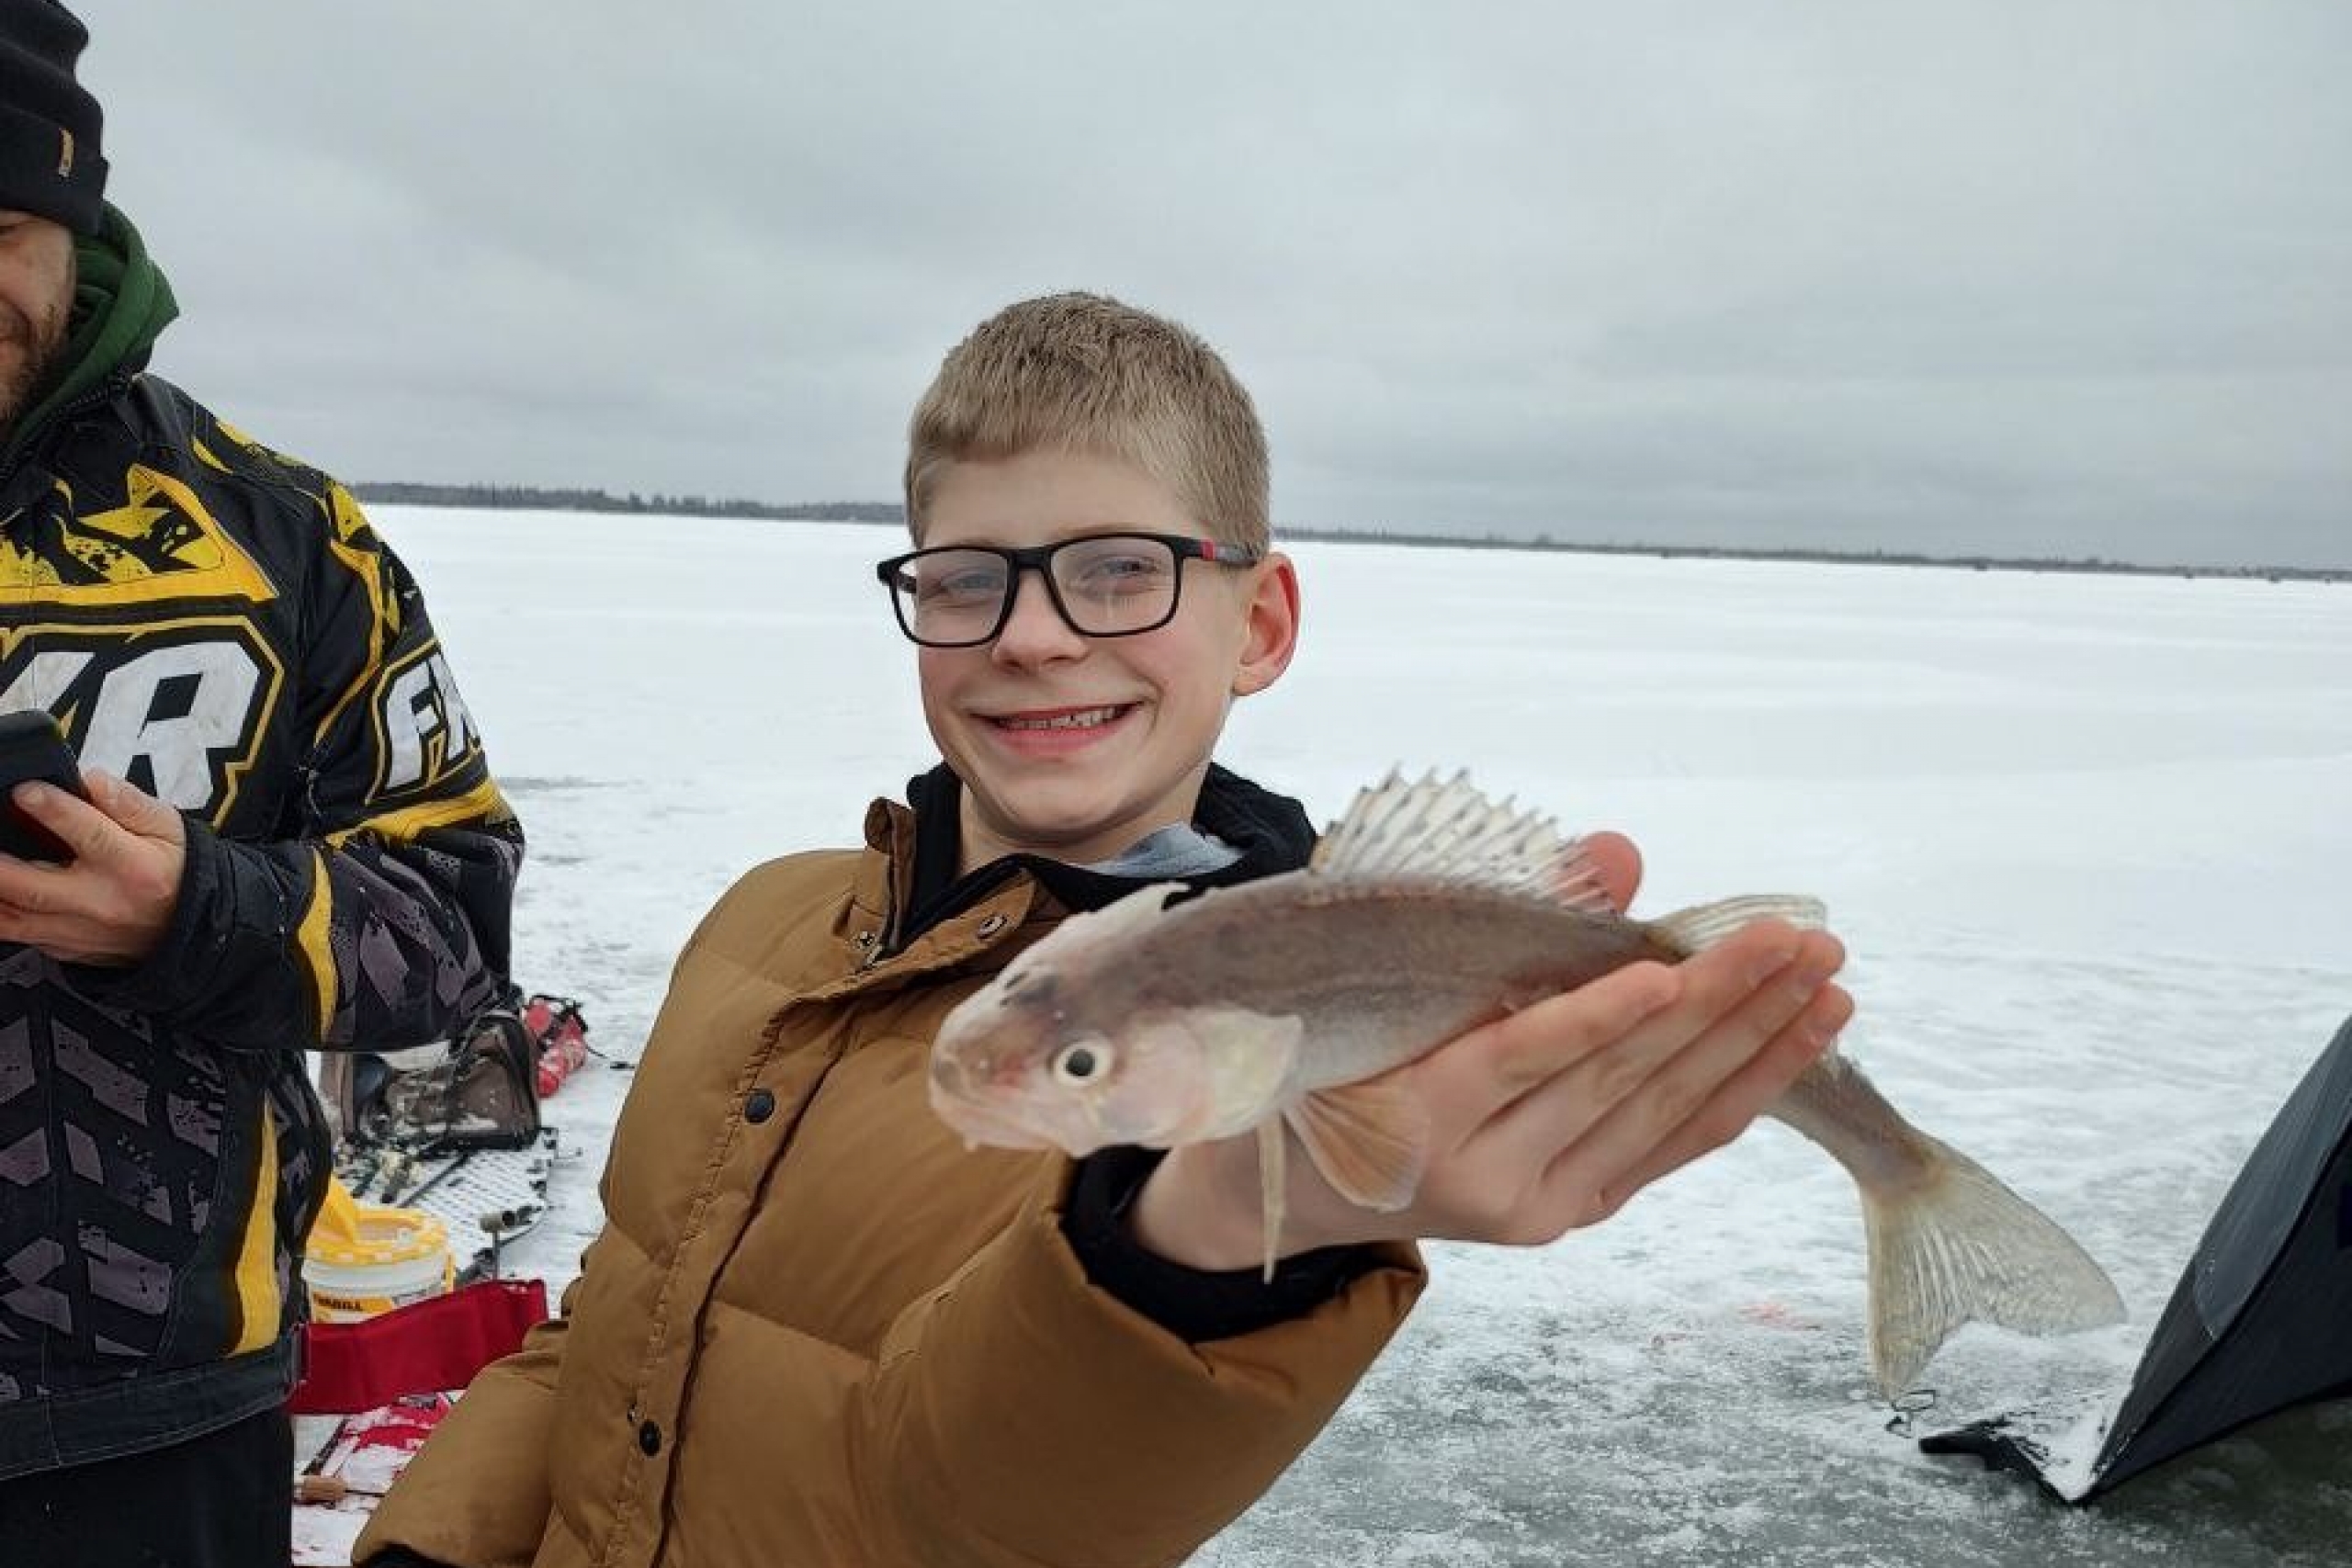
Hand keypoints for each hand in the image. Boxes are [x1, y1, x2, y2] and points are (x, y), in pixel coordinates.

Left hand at [0, 770, 188, 965]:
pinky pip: (21, 937)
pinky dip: (2, 915)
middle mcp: (102, 902)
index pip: (88, 834)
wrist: (191, 928)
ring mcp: (80, 931)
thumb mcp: (169, 828)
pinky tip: (1, 893)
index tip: (25, 791)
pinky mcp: (65, 948)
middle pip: (33, 888)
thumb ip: (129, 803)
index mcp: (133, 866)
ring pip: (14, 920)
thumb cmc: (177, 872)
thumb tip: (94, 780)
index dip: (52, 810)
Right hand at [1130, 832, 1855, 1269]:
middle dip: (1719, 1005)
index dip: (1595, 1013)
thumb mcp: (1389, 978)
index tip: (1671, 965)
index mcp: (1413, 1113)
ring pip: (1658, 1115)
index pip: (1520, 1055)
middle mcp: (1479, 1175)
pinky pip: (1665, 1148)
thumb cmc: (1337, 1057)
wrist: (1295, 1184)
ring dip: (1753, 1048)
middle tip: (1798, 940)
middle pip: (1615, 1080)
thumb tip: (1617, 853)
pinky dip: (1735, 1095)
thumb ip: (1506, 914)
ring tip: (1824, 986)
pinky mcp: (1563, 1216)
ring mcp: (1529, 1206)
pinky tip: (1792, 1046)